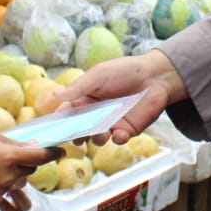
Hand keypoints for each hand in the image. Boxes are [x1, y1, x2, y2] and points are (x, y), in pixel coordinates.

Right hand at [0, 132, 57, 204]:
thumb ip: (15, 143)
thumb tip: (33, 146)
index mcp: (11, 156)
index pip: (41, 156)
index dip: (54, 153)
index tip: (61, 150)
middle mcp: (10, 174)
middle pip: (32, 167)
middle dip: (29, 161)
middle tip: (15, 154)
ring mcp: (3, 187)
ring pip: (22, 180)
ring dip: (18, 174)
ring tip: (1, 167)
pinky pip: (12, 198)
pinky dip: (13, 195)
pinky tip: (14, 198)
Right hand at [51, 50, 187, 142]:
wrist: (155, 76)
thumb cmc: (125, 71)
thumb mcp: (98, 75)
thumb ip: (79, 87)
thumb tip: (55, 94)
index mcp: (85, 99)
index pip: (68, 112)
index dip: (61, 120)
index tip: (55, 128)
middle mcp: (96, 113)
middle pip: (81, 129)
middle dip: (77, 135)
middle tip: (77, 138)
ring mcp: (111, 123)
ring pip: (98, 137)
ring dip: (97, 139)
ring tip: (99, 135)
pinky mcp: (127, 129)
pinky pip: (118, 139)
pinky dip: (117, 139)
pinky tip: (119, 133)